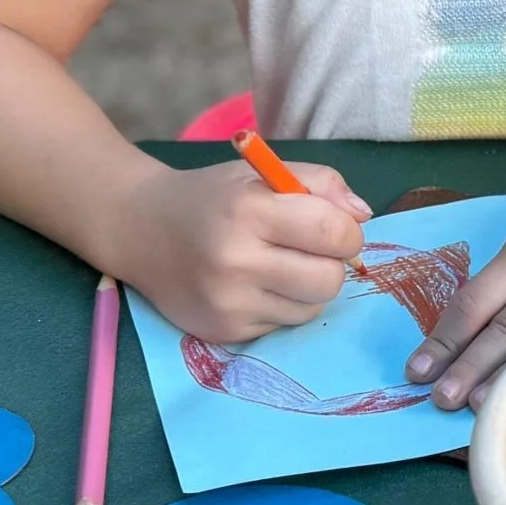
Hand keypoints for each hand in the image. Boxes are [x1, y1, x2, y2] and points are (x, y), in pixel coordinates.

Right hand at [110, 157, 368, 342]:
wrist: (142, 229)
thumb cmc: (214, 198)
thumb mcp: (264, 173)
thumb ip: (321, 184)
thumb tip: (363, 216)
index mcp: (249, 210)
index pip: (334, 232)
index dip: (347, 231)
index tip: (335, 228)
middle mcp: (236, 260)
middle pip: (329, 280)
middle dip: (332, 264)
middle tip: (310, 250)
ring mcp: (228, 302)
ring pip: (312, 309)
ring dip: (309, 288)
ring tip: (281, 266)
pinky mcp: (224, 331)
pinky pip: (284, 325)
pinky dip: (282, 305)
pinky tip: (255, 285)